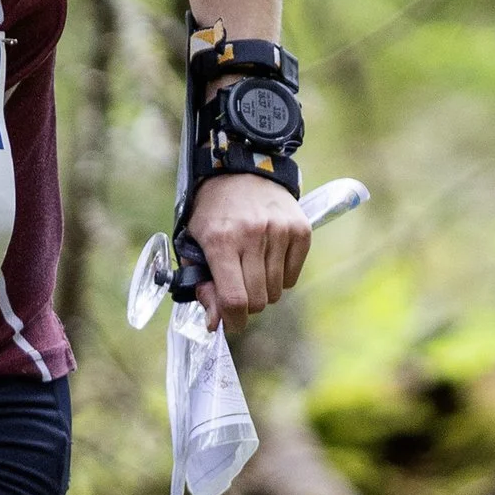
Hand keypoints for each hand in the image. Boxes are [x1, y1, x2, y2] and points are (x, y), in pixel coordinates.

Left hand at [184, 172, 310, 334]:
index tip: (229, 323)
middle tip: (238, 291)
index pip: (234, 299)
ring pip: (276, 292)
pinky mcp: (300, 230)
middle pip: (258, 300)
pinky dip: (280, 278)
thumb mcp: (194, 243)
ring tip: (251, 270)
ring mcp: (280, 232)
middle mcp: (253, 235)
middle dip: (246, 306)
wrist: (241, 171)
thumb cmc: (212, 212)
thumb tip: (215, 323)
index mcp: (220, 240)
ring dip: (262, 291)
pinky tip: (267, 259)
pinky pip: (292, 277)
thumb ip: (202, 284)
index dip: (232, 320)